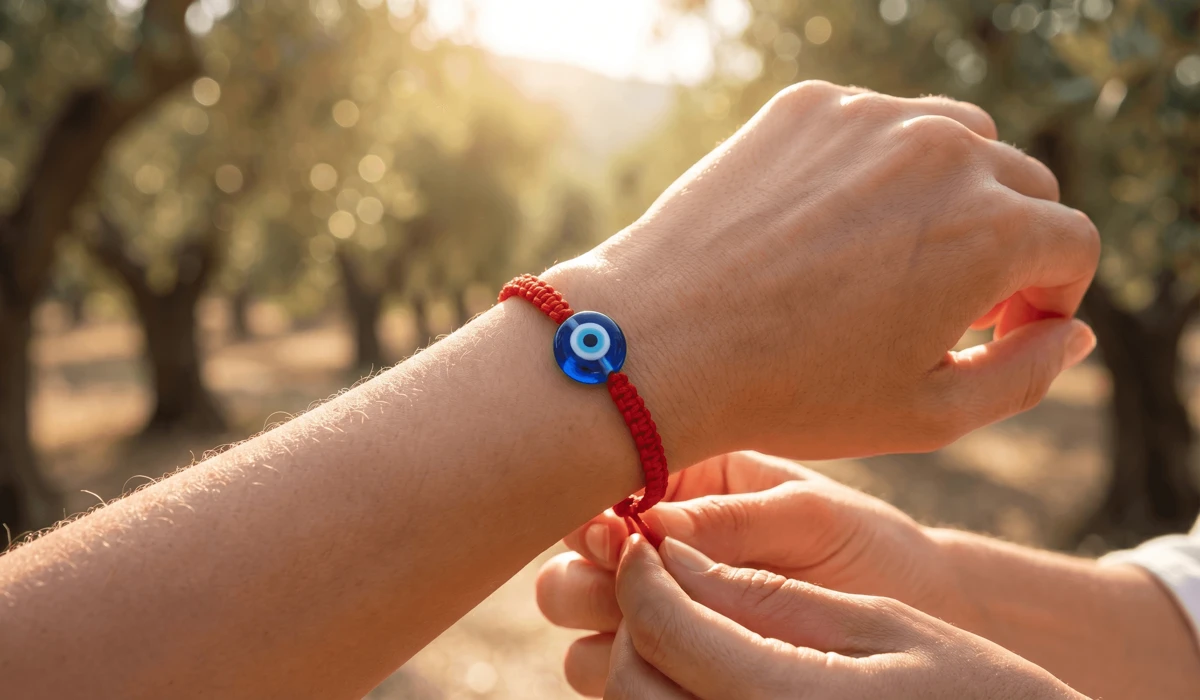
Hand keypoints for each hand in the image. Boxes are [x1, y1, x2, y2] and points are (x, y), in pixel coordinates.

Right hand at [537, 451, 959, 694]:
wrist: (916, 606)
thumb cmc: (866, 544)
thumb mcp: (806, 515)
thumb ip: (728, 516)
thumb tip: (648, 524)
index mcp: (682, 489)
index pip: (604, 497)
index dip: (596, 517)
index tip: (617, 536)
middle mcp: (657, 554)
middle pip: (572, 567)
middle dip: (588, 579)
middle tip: (628, 583)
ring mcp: (662, 614)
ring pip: (580, 629)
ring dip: (603, 630)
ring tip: (654, 629)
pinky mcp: (676, 664)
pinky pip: (615, 676)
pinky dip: (625, 672)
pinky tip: (670, 664)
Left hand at [546, 81, 1097, 462]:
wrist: (658, 343)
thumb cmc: (792, 391)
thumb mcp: (928, 412)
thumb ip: (1026, 373)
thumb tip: (1073, 332)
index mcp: (992, 229)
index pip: (1072, 243)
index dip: (1047, 297)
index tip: (997, 330)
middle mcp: (942, 152)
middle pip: (1020, 185)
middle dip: (1005, 244)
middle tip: (945, 301)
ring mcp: (869, 118)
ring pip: (954, 140)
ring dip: (949, 194)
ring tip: (895, 257)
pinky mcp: (806, 107)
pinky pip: (872, 125)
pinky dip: (872, 168)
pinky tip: (826, 226)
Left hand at [602, 535, 1085, 699]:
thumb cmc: (973, 689)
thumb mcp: (879, 626)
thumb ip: (764, 595)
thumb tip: (669, 555)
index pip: (659, 628)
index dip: (638, 571)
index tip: (643, 535)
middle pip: (628, 683)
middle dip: (630, 620)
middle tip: (658, 576)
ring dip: (640, 663)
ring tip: (680, 619)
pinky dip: (666, 697)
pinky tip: (703, 666)